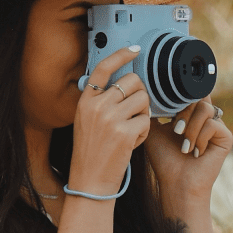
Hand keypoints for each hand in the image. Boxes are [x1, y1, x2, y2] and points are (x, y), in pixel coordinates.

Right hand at [69, 46, 150, 195]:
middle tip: (136, 111)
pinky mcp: (125, 133)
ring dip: (144, 113)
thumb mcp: (86, 122)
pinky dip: (144, 132)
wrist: (89, 182)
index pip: (103, 68)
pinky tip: (133, 142)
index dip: (121, 55)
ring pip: (143, 100)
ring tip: (132, 129)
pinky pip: (147, 121)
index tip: (135, 50)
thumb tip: (125, 83)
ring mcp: (111, 119)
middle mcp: (97, 106)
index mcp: (86, 101)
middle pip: (132, 82)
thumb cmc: (91, 153)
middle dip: (141, 94)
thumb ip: (101, 102)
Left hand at [143, 96, 232, 211]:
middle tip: (175, 130)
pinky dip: (200, 137)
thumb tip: (151, 88)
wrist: (175, 183)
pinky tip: (195, 152)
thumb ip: (155, 108)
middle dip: (182, 112)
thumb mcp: (154, 128)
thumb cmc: (164, 159)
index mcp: (191, 114)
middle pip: (198, 96)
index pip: (190, 92)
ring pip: (205, 109)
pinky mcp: (226, 137)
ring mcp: (217, 127)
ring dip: (190, 126)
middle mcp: (206, 118)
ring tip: (184, 144)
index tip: (168, 111)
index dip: (180, 95)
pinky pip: (213, 124)